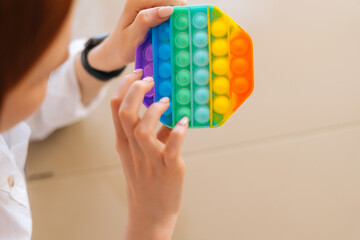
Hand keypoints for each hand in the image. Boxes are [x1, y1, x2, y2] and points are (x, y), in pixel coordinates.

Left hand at [88, 0, 187, 71]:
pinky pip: (168, 13)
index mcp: (136, 1)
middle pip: (170, 1)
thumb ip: (147, 20)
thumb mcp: (133, 35)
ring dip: (176, 19)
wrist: (116, 52)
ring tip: (173, 32)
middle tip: (177, 31)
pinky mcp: (153, 11)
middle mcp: (143, 0)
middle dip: (177, 14)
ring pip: (172, 6)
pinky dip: (172, 22)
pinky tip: (170, 32)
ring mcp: (148, 5)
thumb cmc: (122, 46)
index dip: (176, 9)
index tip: (179, 25)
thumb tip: (168, 10)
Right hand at [110, 69, 188, 239]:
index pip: (117, 108)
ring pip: (142, 129)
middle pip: (125, 113)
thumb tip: (170, 114)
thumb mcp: (141, 154)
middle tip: (150, 80)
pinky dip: (179, 133)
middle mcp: (133, 149)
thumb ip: (153, 133)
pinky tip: (185, 122)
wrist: (149, 214)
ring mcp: (149, 159)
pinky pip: (171, 148)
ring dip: (155, 110)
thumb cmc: (146, 180)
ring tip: (166, 102)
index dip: (125, 86)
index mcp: (124, 142)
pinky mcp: (168, 169)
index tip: (136, 73)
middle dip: (135, 90)